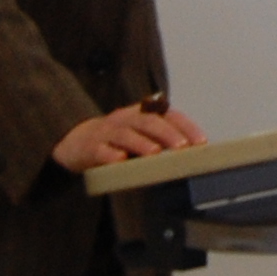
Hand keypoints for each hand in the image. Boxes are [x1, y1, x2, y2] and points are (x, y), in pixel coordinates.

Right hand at [51, 101, 208, 171]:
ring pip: (125, 134)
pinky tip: (120, 161)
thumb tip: (193, 155)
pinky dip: (111, 155)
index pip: (167, 115)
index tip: (201, 142)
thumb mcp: (140, 135)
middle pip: (148, 122)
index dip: (185, 126)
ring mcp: (107, 132)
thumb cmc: (116, 141)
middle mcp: (125, 119)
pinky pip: (101, 150)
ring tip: (155, 153)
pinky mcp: (91, 147)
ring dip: (141, 143)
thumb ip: (162, 140)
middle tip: (182, 147)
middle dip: (167, 134)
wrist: (76, 141)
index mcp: (141, 114)